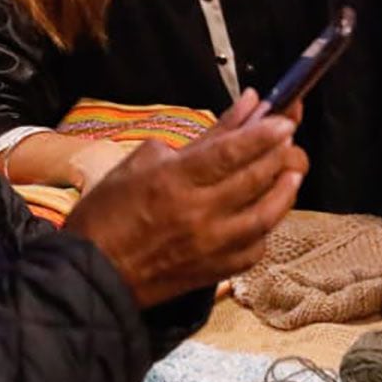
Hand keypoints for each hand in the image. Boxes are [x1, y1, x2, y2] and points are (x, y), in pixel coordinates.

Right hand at [64, 89, 307, 305]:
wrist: (90, 276)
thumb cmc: (109, 214)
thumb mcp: (144, 162)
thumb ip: (204, 136)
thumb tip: (247, 106)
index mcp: (174, 182)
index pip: (231, 152)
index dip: (263, 134)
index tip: (284, 119)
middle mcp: (197, 215)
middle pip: (255, 179)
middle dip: (281, 154)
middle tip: (288, 138)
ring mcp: (210, 246)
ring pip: (266, 215)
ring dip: (285, 189)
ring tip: (291, 170)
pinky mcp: (215, 271)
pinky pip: (254, 248)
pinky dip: (267, 227)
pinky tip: (269, 211)